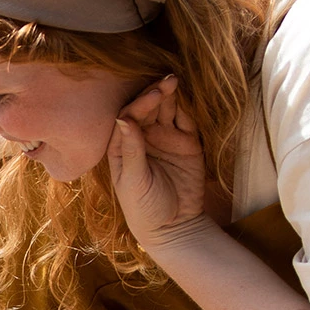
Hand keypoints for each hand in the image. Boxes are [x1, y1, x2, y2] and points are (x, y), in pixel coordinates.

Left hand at [106, 76, 209, 250]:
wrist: (174, 228)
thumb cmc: (143, 208)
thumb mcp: (134, 181)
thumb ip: (132, 149)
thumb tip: (123, 118)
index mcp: (122, 146)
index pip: (129, 117)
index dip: (140, 105)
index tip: (152, 95)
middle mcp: (143, 139)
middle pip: (147, 109)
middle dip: (155, 94)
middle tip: (167, 81)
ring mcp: (165, 140)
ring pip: (167, 111)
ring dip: (170, 97)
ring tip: (175, 81)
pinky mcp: (187, 145)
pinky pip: (186, 122)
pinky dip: (187, 109)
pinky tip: (187, 97)